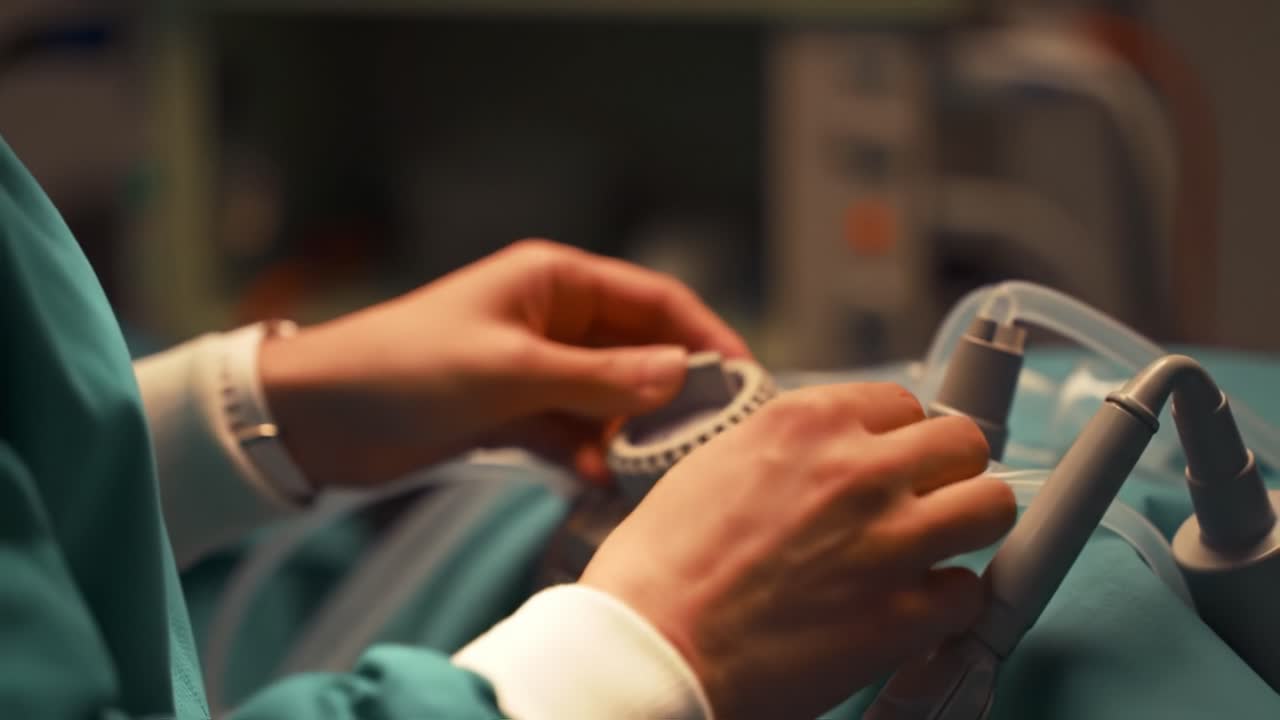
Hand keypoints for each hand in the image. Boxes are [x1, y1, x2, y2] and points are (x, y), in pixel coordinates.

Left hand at [258, 239, 749, 488]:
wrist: (316, 417)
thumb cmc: (406, 367)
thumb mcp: (508, 369)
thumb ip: (598, 377)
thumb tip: (682, 374)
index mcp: (555, 281)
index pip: (654, 299)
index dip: (704, 335)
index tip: (745, 380)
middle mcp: (554, 318)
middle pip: (639, 350)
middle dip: (673, 391)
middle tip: (711, 438)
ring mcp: (536, 368)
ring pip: (610, 396)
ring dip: (633, 430)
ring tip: (661, 471)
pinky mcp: (515, 412)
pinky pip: (574, 430)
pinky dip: (591, 453)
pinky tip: (603, 483)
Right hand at [580, 383, 1015, 719]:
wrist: (648, 646)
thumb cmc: (661, 567)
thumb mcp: (715, 463)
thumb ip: (789, 449)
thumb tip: (827, 456)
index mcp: (807, 422)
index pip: (904, 404)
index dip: (899, 440)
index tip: (894, 464)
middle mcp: (858, 469)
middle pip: (964, 444)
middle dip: (948, 473)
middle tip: (925, 502)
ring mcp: (889, 541)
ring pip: (992, 507)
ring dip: (966, 530)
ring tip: (933, 552)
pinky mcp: (903, 614)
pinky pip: (969, 593)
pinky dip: (944, 606)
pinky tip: (907, 613)